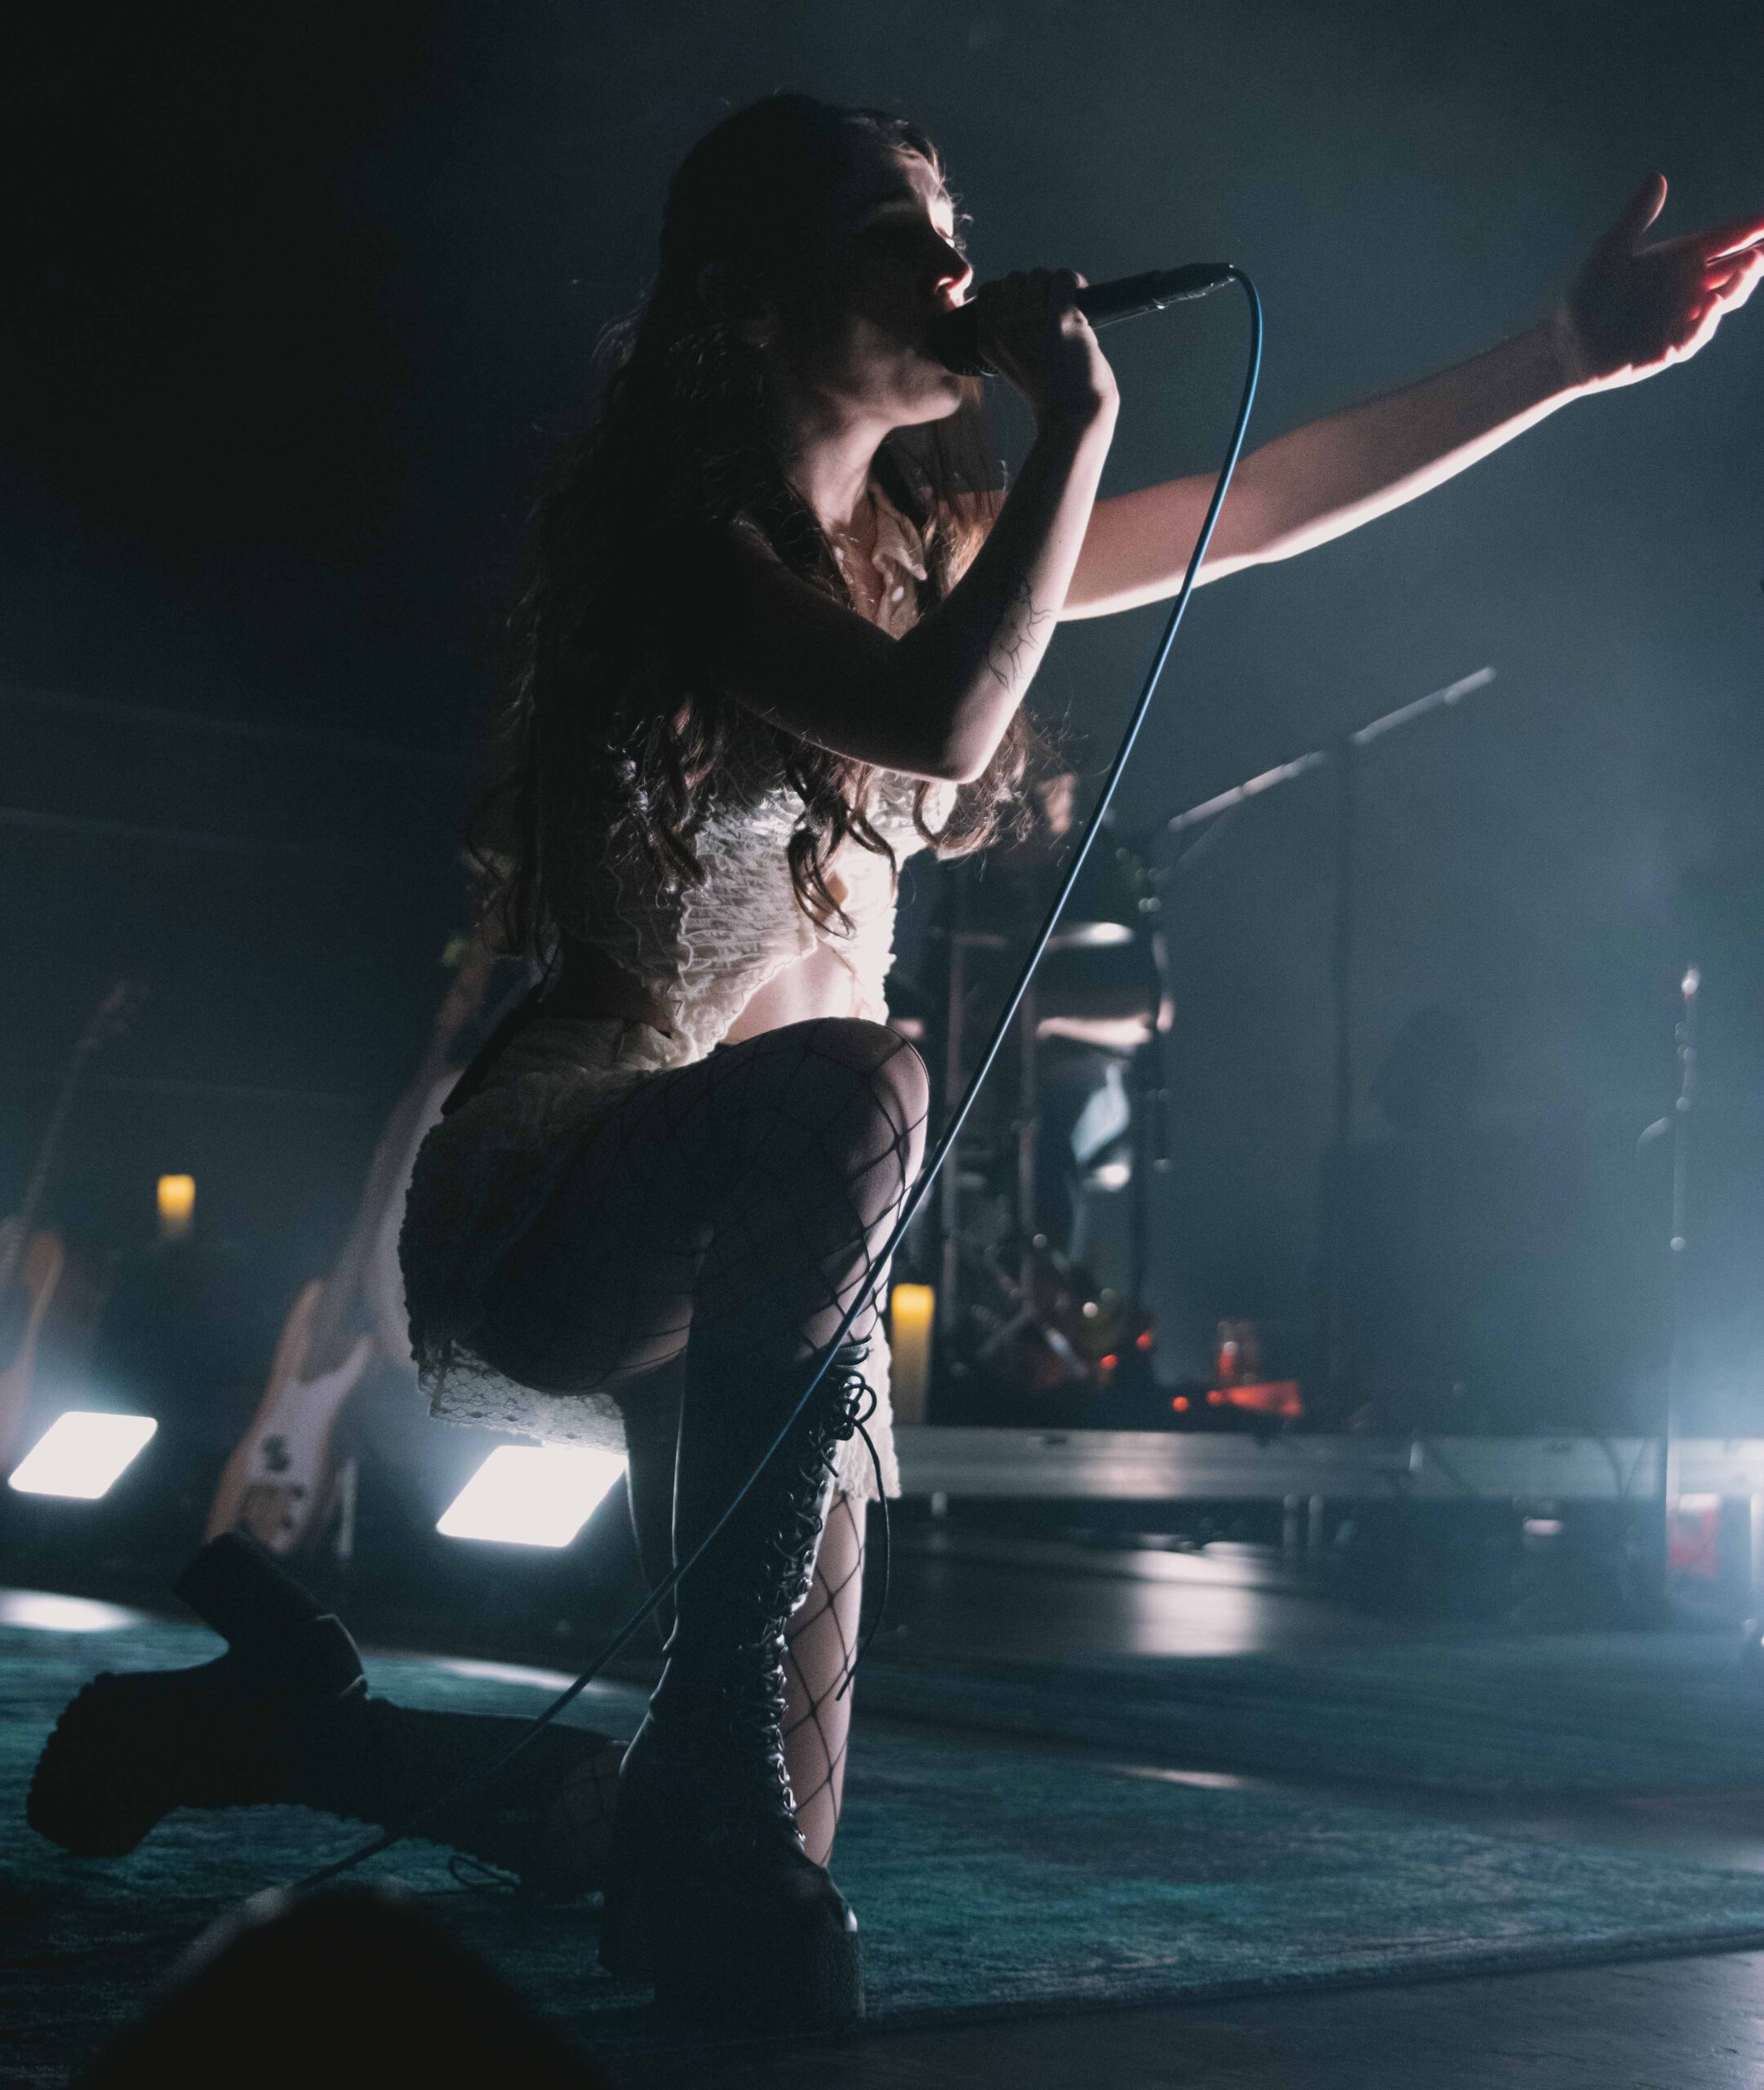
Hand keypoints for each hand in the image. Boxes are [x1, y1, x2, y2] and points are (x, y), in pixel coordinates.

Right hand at [971, 268, 1118, 427]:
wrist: (1073, 418)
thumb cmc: (1049, 394)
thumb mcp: (1010, 366)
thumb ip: (1006, 334)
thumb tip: (1020, 292)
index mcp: (987, 341)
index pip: (989, 291)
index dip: (1011, 292)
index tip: (1028, 306)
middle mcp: (1004, 329)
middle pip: (1015, 278)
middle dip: (1035, 287)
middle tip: (1051, 309)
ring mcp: (1032, 322)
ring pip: (1039, 275)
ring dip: (1055, 284)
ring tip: (1067, 306)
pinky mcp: (1061, 318)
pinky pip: (1064, 277)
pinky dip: (1075, 283)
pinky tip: (1080, 298)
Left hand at [1554, 175, 1763, 390]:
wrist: (1567, 343)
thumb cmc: (1587, 295)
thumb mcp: (1610, 250)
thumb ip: (1635, 216)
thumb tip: (1657, 177)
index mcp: (1681, 258)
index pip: (1727, 239)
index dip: (1753, 226)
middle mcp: (1689, 286)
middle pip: (1736, 268)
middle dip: (1758, 256)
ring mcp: (1682, 317)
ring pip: (1724, 299)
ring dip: (1740, 283)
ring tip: (1752, 262)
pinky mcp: (1669, 347)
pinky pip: (1695, 336)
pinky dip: (1705, 322)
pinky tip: (1711, 305)